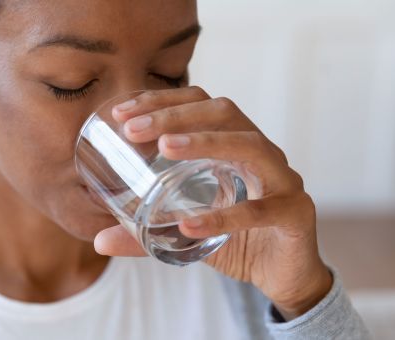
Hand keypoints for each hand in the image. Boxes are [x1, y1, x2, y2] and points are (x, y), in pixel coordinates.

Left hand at [93, 86, 331, 319]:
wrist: (284, 277)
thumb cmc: (237, 241)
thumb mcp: (186, 232)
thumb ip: (146, 234)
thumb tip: (99, 241)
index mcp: (234, 146)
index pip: (200, 106)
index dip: (161, 102)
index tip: (121, 113)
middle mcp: (261, 153)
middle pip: (224, 112)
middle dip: (175, 115)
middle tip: (133, 128)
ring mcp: (284, 180)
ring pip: (251, 146)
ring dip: (206, 142)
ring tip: (166, 147)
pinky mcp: (295, 214)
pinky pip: (261, 210)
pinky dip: (224, 216)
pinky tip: (190, 223)